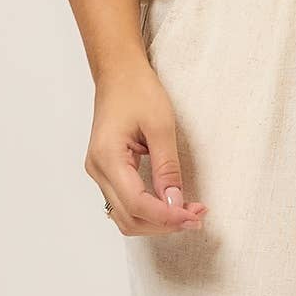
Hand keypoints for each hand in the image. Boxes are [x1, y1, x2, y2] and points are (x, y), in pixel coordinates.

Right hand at [85, 61, 208, 236]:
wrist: (119, 72)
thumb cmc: (138, 89)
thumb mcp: (161, 125)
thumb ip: (167, 167)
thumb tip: (176, 203)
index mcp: (108, 158)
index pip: (137, 204)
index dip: (166, 217)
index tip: (194, 216)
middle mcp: (98, 170)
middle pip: (129, 217)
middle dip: (164, 223)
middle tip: (197, 216)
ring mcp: (99, 172)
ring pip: (125, 215)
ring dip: (156, 221)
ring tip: (187, 212)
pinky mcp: (107, 171)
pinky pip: (125, 202)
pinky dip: (148, 210)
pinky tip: (170, 203)